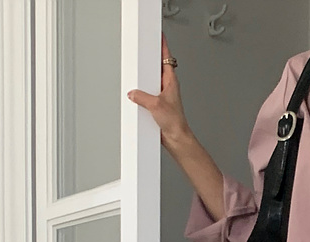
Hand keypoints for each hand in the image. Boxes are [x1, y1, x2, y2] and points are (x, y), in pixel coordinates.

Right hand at [127, 34, 189, 148]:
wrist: (176, 139)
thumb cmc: (175, 122)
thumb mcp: (155, 105)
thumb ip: (141, 96)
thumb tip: (133, 93)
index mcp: (171, 81)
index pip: (166, 57)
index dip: (162, 45)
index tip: (159, 34)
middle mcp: (167, 86)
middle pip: (156, 67)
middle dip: (149, 58)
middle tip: (143, 48)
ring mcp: (162, 95)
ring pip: (150, 80)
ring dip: (143, 77)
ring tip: (136, 72)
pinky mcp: (157, 104)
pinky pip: (146, 94)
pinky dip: (140, 92)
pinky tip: (136, 94)